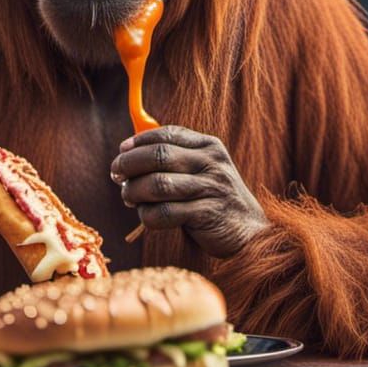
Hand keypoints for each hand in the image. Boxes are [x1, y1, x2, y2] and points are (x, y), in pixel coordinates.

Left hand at [109, 126, 268, 257]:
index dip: (139, 141)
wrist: (250, 232)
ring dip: (135, 192)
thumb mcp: (201, 171)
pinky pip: (165, 213)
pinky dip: (148, 216)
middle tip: (117, 176)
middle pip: (159, 156)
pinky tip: (147, 217)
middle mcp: (211, 163)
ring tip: (129, 198)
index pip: (167, 134)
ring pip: (158, 185)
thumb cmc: (214, 199)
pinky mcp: (207, 214)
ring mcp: (211, 188)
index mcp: (209, 146)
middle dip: (129, 165)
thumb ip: (173, 159)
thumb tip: (127, 153)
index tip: (122, 151)